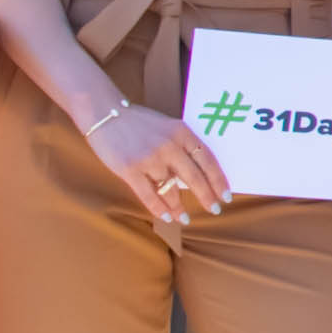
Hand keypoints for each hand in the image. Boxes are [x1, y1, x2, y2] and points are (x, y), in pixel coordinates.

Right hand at [82, 97, 234, 228]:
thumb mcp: (167, 126)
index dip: (218, 180)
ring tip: (184, 218)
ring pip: (170, 189)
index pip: (207, 159)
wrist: (105, 113)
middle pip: (194, 177)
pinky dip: (159, 209)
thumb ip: (182, 145)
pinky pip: (148, 195)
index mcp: (181, 132)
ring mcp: (148, 158)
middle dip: (206, 197)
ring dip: (179, 207)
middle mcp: (168, 145)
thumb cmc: (139, 122)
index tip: (226, 195)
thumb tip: (197, 175)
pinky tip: (166, 217)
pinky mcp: (129, 169)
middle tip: (215, 210)